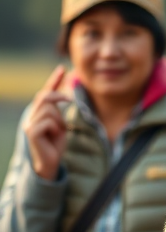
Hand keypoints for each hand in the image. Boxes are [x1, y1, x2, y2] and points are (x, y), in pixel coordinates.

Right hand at [23, 66, 70, 180]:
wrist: (50, 162)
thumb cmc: (55, 143)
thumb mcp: (61, 123)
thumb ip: (60, 110)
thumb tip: (68, 94)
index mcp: (37, 113)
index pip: (44, 93)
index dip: (54, 80)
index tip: (63, 68)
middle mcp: (30, 116)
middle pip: (45, 96)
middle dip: (59, 97)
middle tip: (70, 102)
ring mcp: (29, 124)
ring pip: (49, 109)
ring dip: (59, 119)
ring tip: (58, 130)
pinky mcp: (31, 132)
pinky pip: (48, 121)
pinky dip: (56, 128)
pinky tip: (53, 136)